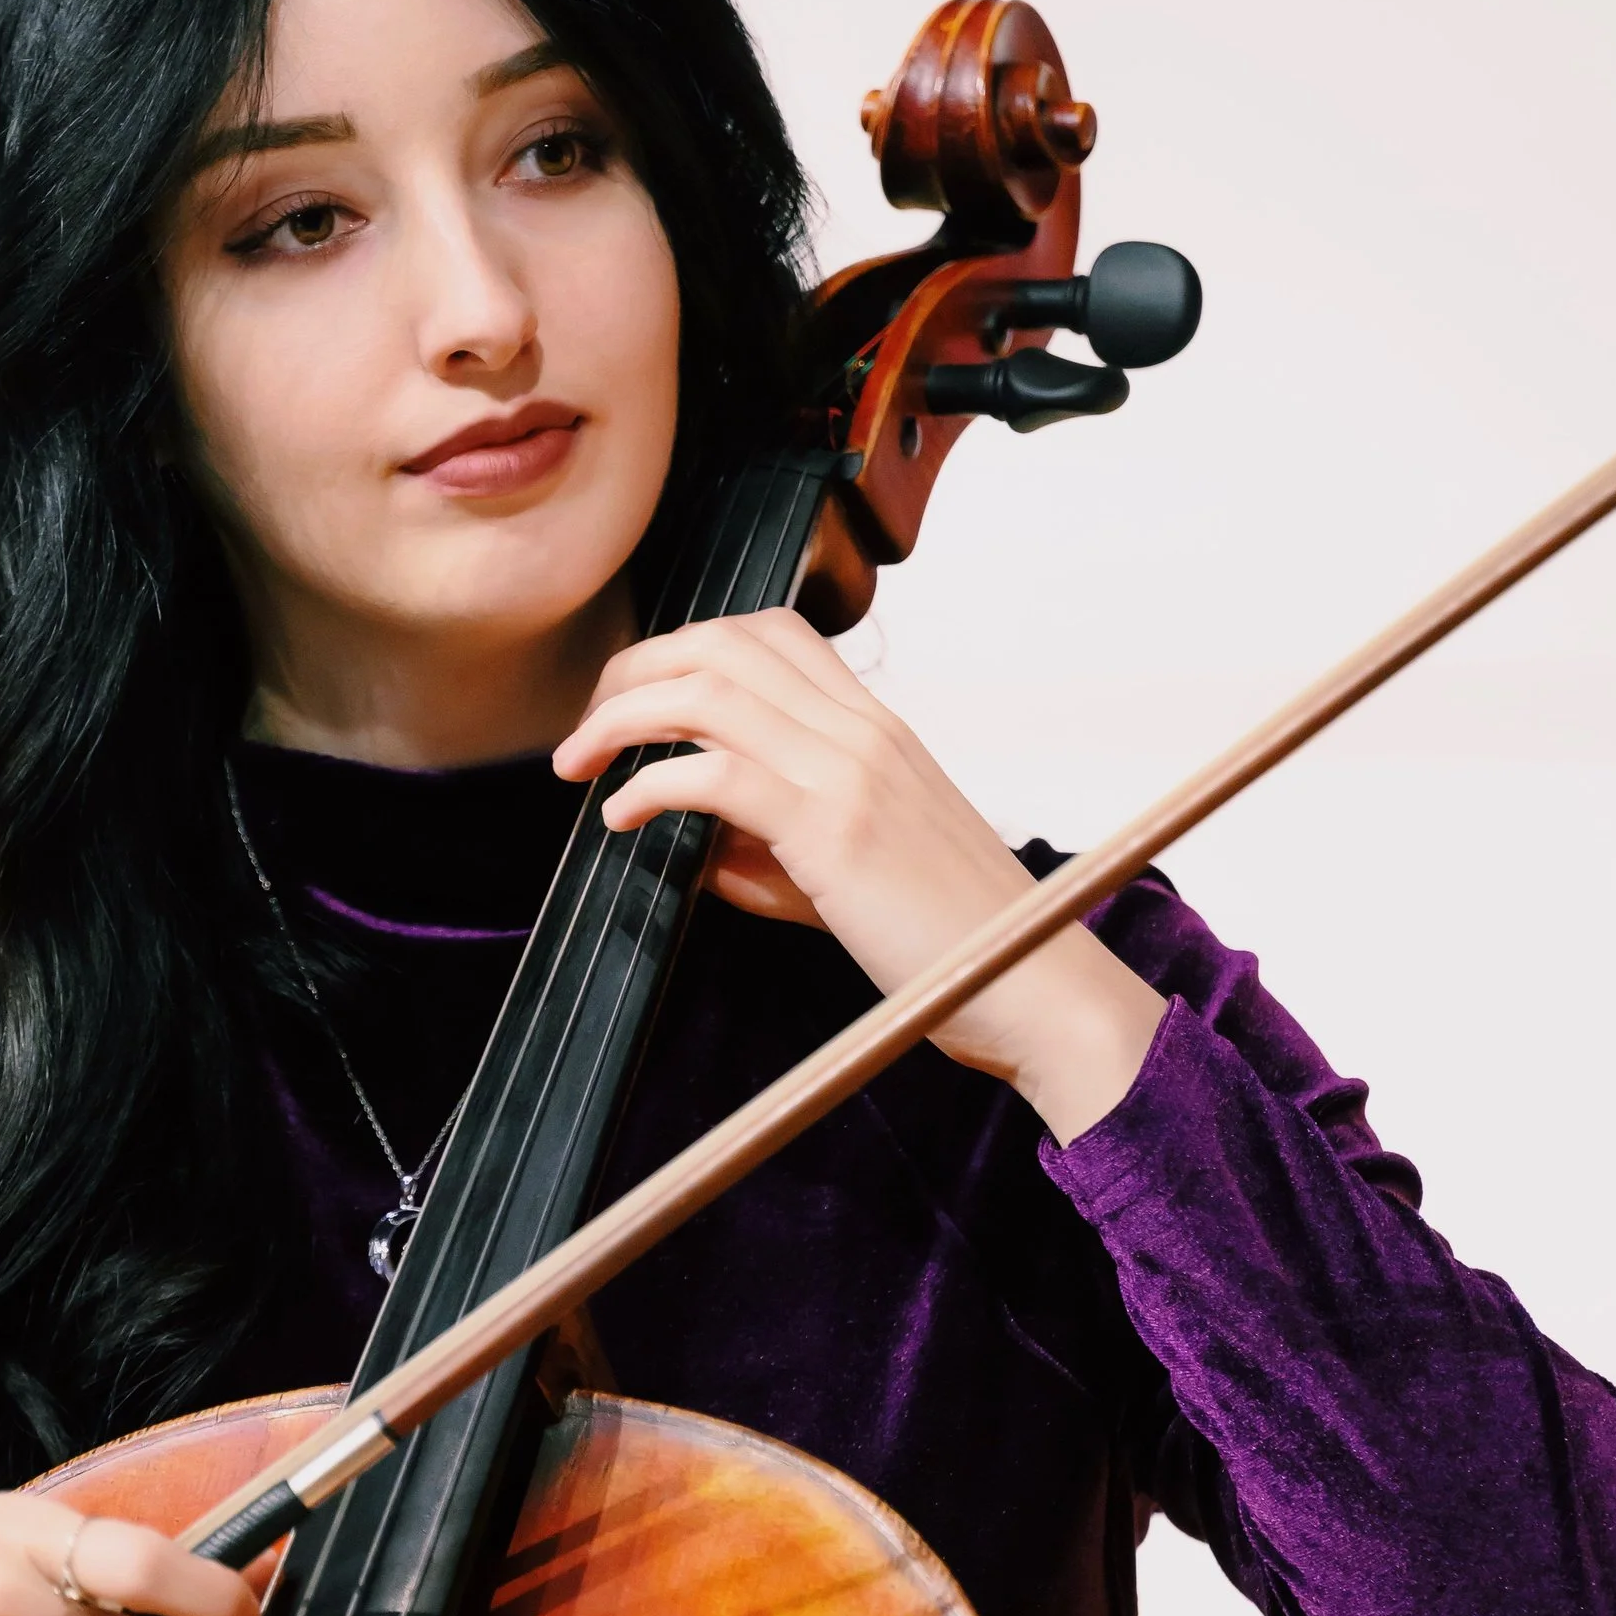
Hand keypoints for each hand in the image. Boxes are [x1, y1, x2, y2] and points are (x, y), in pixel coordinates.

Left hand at [553, 608, 1164, 1140]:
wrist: (1035, 982)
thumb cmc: (953, 939)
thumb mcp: (855, 871)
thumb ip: (772, 846)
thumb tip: (690, 844)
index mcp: (875, 727)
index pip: (768, 634)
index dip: (682, 651)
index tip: (632, 703)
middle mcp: (862, 729)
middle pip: (720, 644)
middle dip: (632, 673)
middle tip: (585, 732)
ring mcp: (851, 771)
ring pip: (706, 692)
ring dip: (621, 720)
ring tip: (580, 767)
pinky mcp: (834, 829)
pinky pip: (713, 775)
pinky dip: (648, 787)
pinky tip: (622, 820)